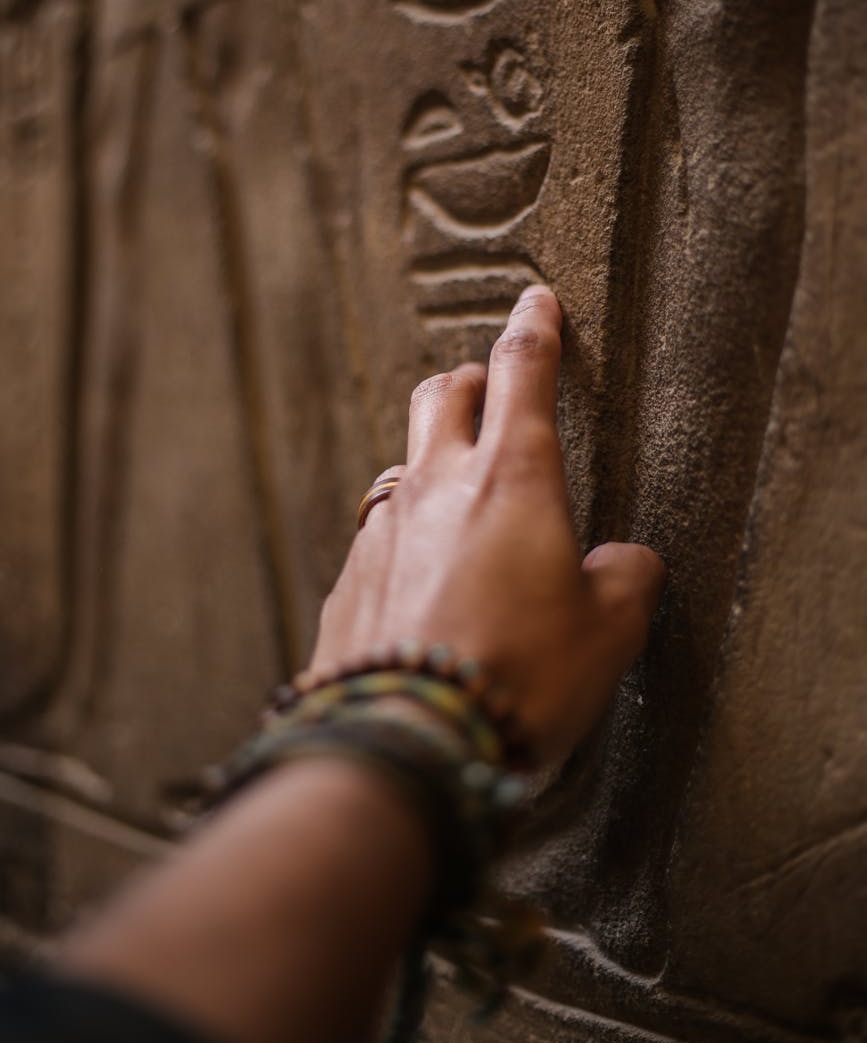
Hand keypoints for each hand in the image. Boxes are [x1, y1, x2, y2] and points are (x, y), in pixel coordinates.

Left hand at [313, 287, 664, 763]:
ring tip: (463, 503)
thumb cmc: (520, 679)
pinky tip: (426, 581)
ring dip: (435, 461)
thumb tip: (623, 563)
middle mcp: (437, 486)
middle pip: (443, 393)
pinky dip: (408, 534)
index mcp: (512, 479)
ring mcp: (383, 529)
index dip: (534, 328)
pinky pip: (381, 532)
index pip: (523, 372)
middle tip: (492, 390)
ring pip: (406, 461)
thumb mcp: (610, 632)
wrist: (407, 743)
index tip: (536, 300)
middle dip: (472, 379)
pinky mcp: (350, 577)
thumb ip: (626, 579)